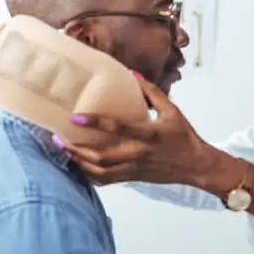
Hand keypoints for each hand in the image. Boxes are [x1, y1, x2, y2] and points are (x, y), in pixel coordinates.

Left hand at [57, 73, 212, 185]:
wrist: (195, 165)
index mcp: (148, 134)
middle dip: (77, 149)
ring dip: (79, 162)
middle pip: (101, 156)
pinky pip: (107, 180)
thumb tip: (132, 74)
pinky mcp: (133, 178)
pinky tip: (77, 165)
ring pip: (101, 171)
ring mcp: (134, 169)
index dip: (95, 123)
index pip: (118, 129)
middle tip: (58, 138)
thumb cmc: (183, 136)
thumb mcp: (172, 111)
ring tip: (63, 150)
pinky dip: (90, 174)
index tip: (75, 117)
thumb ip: (152, 93)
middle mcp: (138, 154)